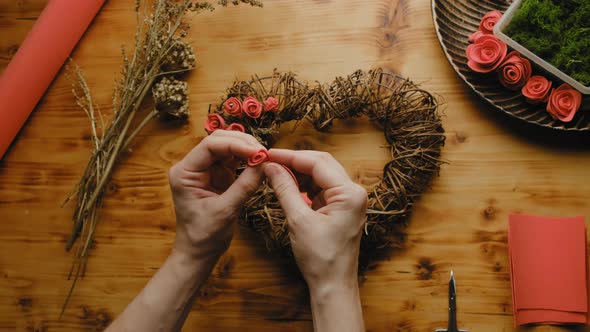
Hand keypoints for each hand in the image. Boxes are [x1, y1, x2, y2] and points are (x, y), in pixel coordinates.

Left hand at [168, 130, 264, 259]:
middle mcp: (192, 166)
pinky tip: (259, 164)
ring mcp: (206, 170)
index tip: (258, 152)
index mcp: (184, 172)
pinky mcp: (218, 176)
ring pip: (228, 148)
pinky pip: (234, 160)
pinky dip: (247, 160)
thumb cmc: (204, 235)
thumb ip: (244, 186)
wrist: (198, 252)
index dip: (236, 144)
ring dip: (247, 150)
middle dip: (242, 143)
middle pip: (219, 141)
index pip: (210, 146)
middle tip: (264, 153)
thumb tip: (264, 164)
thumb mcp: (225, 211)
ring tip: (265, 158)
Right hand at [263, 149, 367, 293]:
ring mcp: (349, 200)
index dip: (291, 156)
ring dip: (299, 172)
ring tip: (275, 172)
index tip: (268, 154)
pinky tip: (288, 185)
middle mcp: (354, 192)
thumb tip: (271, 166)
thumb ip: (285, 189)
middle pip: (322, 164)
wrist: (332, 285)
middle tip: (270, 160)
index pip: (318, 163)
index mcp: (350, 193)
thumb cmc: (320, 258)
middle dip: (295, 161)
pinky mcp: (341, 208)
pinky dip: (304, 185)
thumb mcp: (298, 220)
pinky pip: (321, 188)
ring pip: (321, 174)